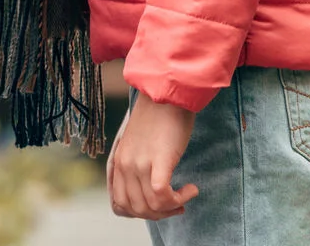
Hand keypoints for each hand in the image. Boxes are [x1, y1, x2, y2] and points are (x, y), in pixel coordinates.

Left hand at [106, 90, 198, 219]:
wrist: (167, 95)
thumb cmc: (157, 120)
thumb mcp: (138, 147)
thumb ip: (135, 167)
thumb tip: (148, 193)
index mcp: (118, 163)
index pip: (120, 206)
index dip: (140, 213)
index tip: (158, 206)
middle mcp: (125, 165)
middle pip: (137, 209)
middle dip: (159, 214)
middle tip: (177, 205)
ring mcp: (139, 163)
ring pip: (152, 205)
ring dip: (173, 207)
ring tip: (186, 195)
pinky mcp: (158, 159)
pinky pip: (162, 194)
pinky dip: (178, 199)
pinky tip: (191, 189)